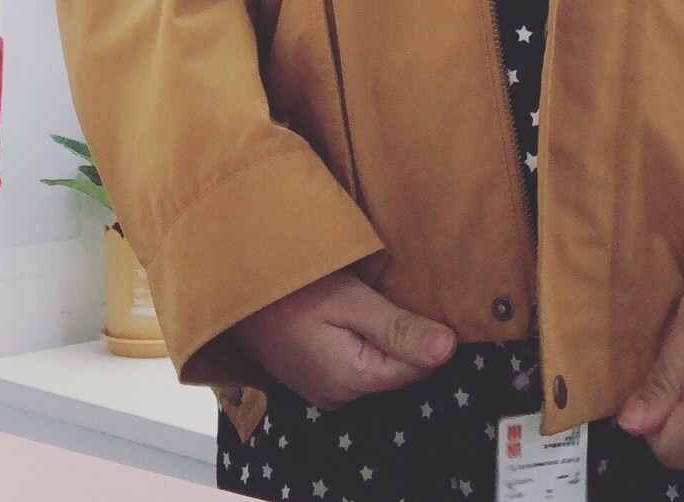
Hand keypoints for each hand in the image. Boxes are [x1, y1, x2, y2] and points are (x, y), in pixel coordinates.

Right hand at [226, 265, 457, 410]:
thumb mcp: (349, 301)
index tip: (440, 304)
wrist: (234, 288)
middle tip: (411, 294)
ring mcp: (325, 388)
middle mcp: (340, 395)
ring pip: (379, 365)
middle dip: (411, 337)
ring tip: (386, 300)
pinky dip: (368, 341)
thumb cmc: (290, 289)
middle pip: (398, 369)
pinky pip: (357, 362)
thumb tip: (449, 348)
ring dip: (389, 337)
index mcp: (352, 380)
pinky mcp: (316, 375)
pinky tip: (365, 315)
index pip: (417, 369)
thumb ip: (398, 328)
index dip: (434, 337)